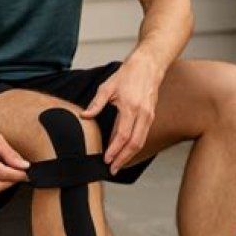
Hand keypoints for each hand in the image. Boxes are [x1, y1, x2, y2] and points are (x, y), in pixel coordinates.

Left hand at [80, 54, 161, 174]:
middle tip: (112, 169)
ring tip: (118, 164)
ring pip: (141, 142)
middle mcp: (143, 114)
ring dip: (129, 156)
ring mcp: (149, 116)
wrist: (149, 65)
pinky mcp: (151, 117)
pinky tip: (125, 152)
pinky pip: (143, 136)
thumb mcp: (108, 87)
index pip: (123, 136)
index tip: (107, 160)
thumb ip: (96, 104)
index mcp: (131, 107)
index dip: (114, 150)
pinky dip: (134, 147)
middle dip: (123, 159)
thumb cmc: (128, 74)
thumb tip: (85, 116)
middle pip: (134, 144)